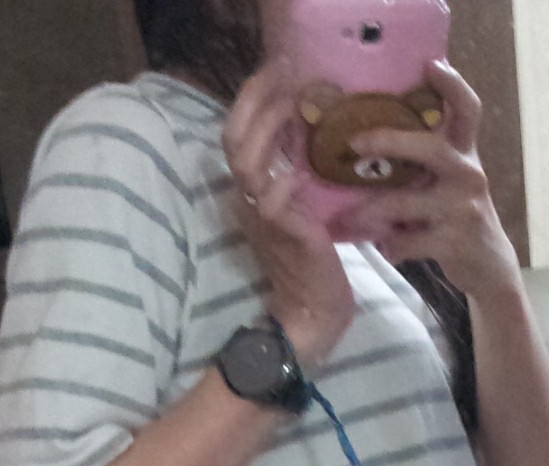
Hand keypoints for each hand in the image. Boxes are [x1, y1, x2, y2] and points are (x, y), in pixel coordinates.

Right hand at [223, 63, 355, 371]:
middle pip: (233, 139)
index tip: (276, 70)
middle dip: (255, 100)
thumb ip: (292, 178)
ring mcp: (264, 219)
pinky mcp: (284, 236)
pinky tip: (298, 170)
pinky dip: (283, 183)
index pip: (237, 135)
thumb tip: (303, 137)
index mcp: (252, 193)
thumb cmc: (313, 262)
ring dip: (268, 128)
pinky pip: (272, 202)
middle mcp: (249, 202)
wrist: (315, 313)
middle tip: (283, 72)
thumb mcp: (300, 210)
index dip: (251, 99)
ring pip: (247, 163)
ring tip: (291, 104)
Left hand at [349, 63, 520, 302]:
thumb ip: (423, 159)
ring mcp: (463, 207)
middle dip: (388, 142)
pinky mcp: (455, 241)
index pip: (467, 109)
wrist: (489, 266)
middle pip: (428, 147)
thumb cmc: (456, 216)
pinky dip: (392, 246)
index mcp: (465, 152)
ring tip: (350, 219)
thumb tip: (366, 135)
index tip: (430, 64)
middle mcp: (468, 173)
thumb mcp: (449, 180)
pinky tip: (386, 249)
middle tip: (354, 143)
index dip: (452, 84)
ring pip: (404, 202)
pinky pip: (408, 240)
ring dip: (371, 212)